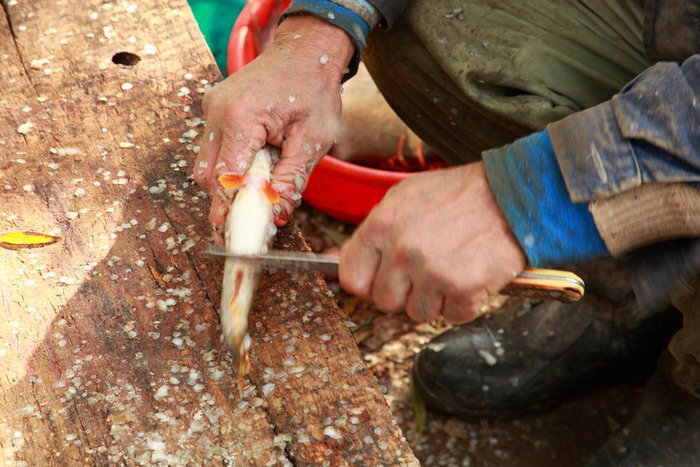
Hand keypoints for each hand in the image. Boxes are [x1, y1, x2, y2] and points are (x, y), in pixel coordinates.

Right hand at [193, 16, 353, 242]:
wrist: (306, 52)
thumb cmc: (314, 91)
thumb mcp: (314, 140)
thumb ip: (291, 179)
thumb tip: (278, 214)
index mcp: (242, 117)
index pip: (227, 177)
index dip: (227, 209)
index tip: (229, 234)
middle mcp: (218, 111)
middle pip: (208, 174)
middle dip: (223, 201)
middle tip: (239, 226)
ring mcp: (212, 108)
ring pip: (207, 164)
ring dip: (226, 185)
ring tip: (252, 198)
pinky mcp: (215, 109)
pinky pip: (214, 148)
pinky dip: (229, 166)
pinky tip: (251, 173)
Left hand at [339, 161, 526, 323]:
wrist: (513, 195)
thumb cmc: (458, 195)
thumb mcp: (403, 199)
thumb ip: (371, 232)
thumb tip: (335, 260)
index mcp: (382, 225)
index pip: (351, 277)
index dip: (367, 281)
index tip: (381, 278)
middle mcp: (403, 250)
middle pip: (383, 301)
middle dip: (403, 291)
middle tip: (426, 269)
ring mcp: (432, 272)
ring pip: (416, 313)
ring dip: (434, 299)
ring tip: (451, 267)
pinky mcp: (463, 290)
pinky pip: (450, 317)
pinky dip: (462, 304)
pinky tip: (470, 276)